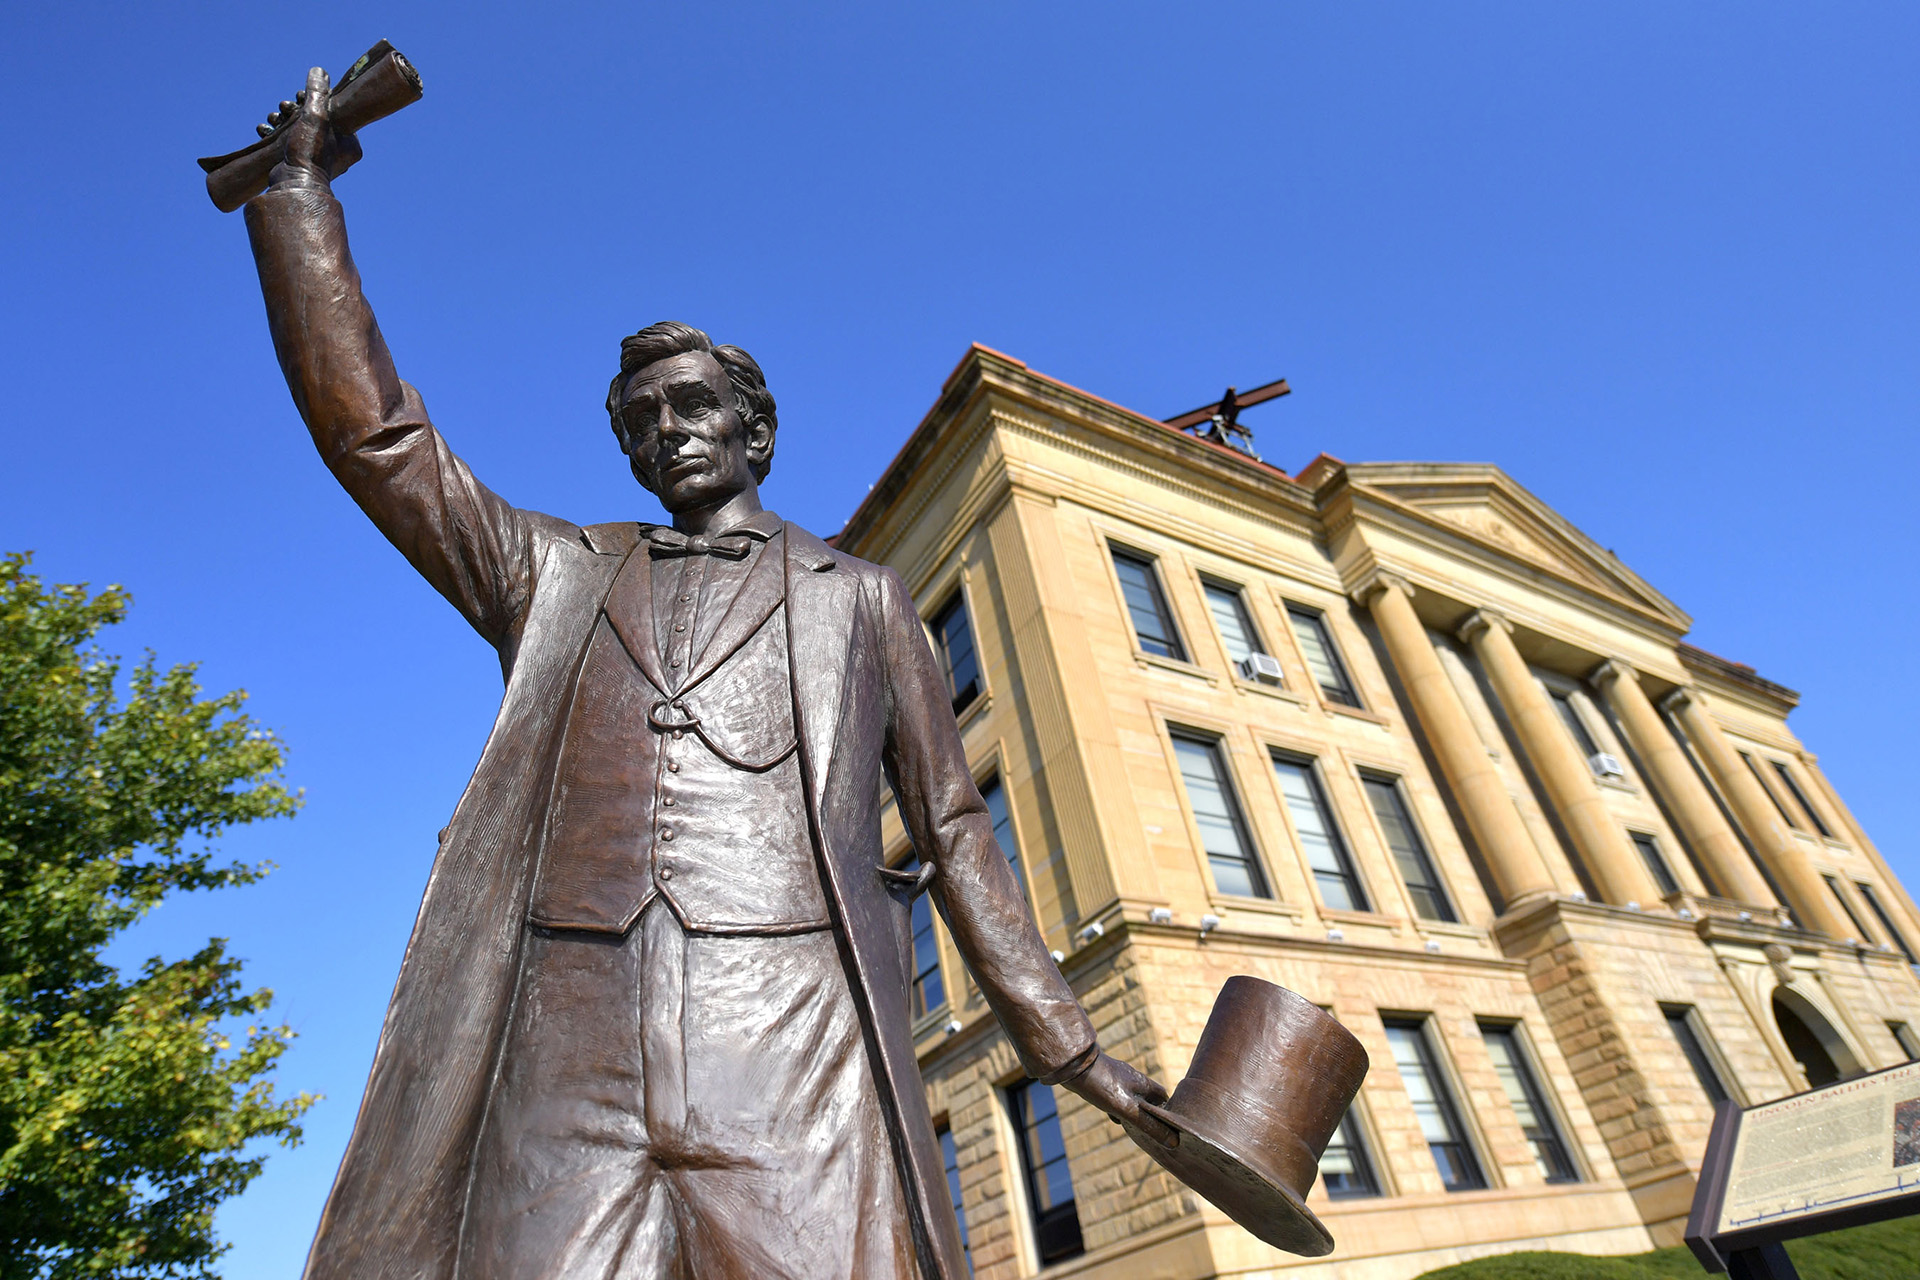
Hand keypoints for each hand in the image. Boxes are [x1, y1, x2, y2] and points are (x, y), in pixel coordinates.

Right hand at [264, 66, 362, 188]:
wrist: (292, 185)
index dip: (315, 102)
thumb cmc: (309, 152)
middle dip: (295, 110)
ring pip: (302, 130)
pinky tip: (266, 130)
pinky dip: (278, 134)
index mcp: (351, 144)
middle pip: (317, 120)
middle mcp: (341, 154)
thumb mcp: (315, 116)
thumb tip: (319, 70)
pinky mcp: (304, 165)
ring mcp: (321, 160)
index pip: (335, 112)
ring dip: (283, 120)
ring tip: (273, 119)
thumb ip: (318, 92)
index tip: (300, 99)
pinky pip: (292, 142)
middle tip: (285, 108)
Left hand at [1061, 1051, 1176, 1146]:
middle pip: (1148, 1097)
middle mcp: (1133, 1078)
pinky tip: (1113, 1116)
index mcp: (1143, 1083)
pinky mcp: (1104, 1079)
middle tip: (1149, 1131)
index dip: (1168, 1112)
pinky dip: (1118, 1107)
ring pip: (1132, 1097)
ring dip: (1133, 1112)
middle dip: (1150, 1114)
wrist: (1073, 1066)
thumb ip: (1148, 1125)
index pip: (1164, 1097)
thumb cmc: (1102, 1085)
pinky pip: (1117, 1096)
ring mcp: (1118, 1078)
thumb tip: (1173, 1142)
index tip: (1169, 1128)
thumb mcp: (1128, 1109)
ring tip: (1133, 1127)